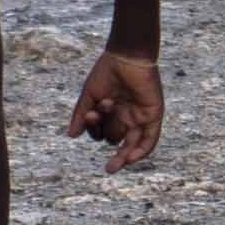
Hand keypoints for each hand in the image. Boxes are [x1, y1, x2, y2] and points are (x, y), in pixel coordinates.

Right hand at [69, 50, 163, 169]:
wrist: (126, 56)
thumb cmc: (107, 71)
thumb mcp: (90, 95)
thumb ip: (81, 115)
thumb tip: (71, 135)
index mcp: (111, 111)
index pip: (102, 131)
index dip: (94, 130)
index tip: (91, 115)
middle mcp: (125, 116)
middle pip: (116, 139)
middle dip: (111, 149)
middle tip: (108, 168)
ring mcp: (140, 116)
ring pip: (133, 143)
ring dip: (124, 157)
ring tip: (112, 167)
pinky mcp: (152, 115)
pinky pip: (150, 138)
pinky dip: (141, 150)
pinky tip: (129, 158)